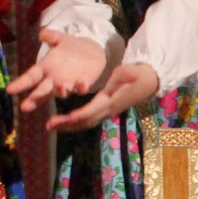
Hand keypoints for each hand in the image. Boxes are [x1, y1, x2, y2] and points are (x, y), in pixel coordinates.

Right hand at [7, 28, 108, 113]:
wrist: (90, 52)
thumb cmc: (70, 46)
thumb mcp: (60, 39)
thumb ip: (51, 36)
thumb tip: (42, 32)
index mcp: (45, 68)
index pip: (30, 77)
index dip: (20, 83)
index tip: (8, 90)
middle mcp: (53, 79)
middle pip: (41, 91)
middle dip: (33, 99)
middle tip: (24, 107)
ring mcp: (67, 84)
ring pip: (61, 92)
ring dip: (60, 91)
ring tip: (60, 88)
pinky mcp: (82, 85)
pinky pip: (80, 89)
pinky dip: (80, 88)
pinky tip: (82, 85)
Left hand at [46, 62, 160, 133]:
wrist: (148, 82)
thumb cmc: (136, 74)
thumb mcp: (129, 72)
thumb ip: (122, 77)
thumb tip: (118, 82)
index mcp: (109, 100)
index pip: (92, 111)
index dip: (79, 115)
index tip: (66, 117)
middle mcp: (107, 110)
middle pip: (85, 121)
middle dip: (67, 124)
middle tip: (49, 125)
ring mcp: (106, 112)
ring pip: (85, 123)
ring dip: (68, 126)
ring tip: (50, 126)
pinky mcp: (105, 111)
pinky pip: (88, 120)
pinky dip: (75, 122)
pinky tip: (63, 121)